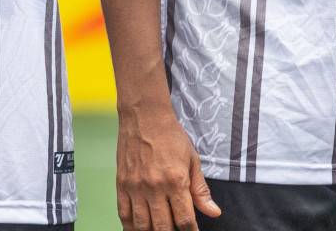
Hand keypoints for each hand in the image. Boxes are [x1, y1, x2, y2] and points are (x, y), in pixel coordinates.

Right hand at [116, 102, 220, 230]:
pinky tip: (138, 229)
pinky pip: (123, 213)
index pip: (185, 220)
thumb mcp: (192, 160)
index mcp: (175, 181)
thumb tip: (214, 213)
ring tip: (158, 230)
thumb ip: (201, 190)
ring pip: (141, 225)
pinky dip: (130, 226)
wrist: (144, 115)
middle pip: (162, 227)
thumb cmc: (171, 136)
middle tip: (176, 230)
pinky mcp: (121, 183)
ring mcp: (135, 186)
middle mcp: (154, 186)